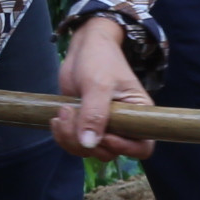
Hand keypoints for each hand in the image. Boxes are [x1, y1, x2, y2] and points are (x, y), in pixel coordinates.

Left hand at [55, 18, 157, 157]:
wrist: (83, 47)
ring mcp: (103, 126)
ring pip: (89, 150)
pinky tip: (57, 118)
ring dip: (70, 138)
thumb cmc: (100, 59)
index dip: (124, 148)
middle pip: (110, 152)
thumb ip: (95, 114)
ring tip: (62, 112)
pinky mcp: (84, 125)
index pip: (142, 147)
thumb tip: (89, 144)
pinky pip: (75, 143)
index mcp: (138, 115)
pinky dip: (63, 136)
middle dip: (87, 140)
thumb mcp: (98, 85)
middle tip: (72, 114)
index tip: (104, 135)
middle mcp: (124, 125)